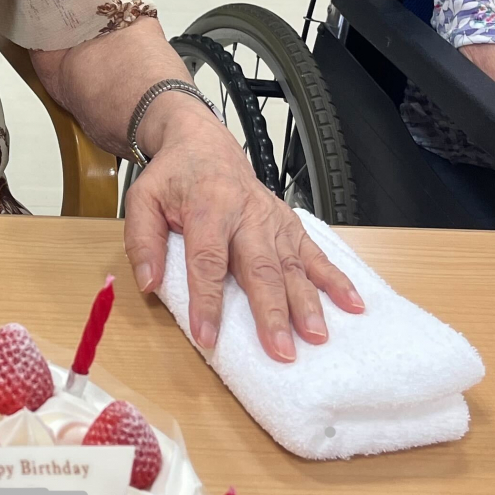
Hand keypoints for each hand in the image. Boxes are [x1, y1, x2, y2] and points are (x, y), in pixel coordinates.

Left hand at [123, 99, 363, 361]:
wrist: (203, 144)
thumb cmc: (173, 177)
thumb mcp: (142, 200)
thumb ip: (142, 241)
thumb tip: (149, 284)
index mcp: (207, 207)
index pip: (208, 262)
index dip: (207, 301)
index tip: (208, 338)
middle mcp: (246, 214)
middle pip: (260, 268)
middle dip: (272, 312)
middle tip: (280, 349)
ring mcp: (273, 219)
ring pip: (292, 265)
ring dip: (307, 302)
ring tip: (317, 336)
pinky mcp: (290, 224)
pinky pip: (315, 253)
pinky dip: (335, 279)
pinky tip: (352, 303)